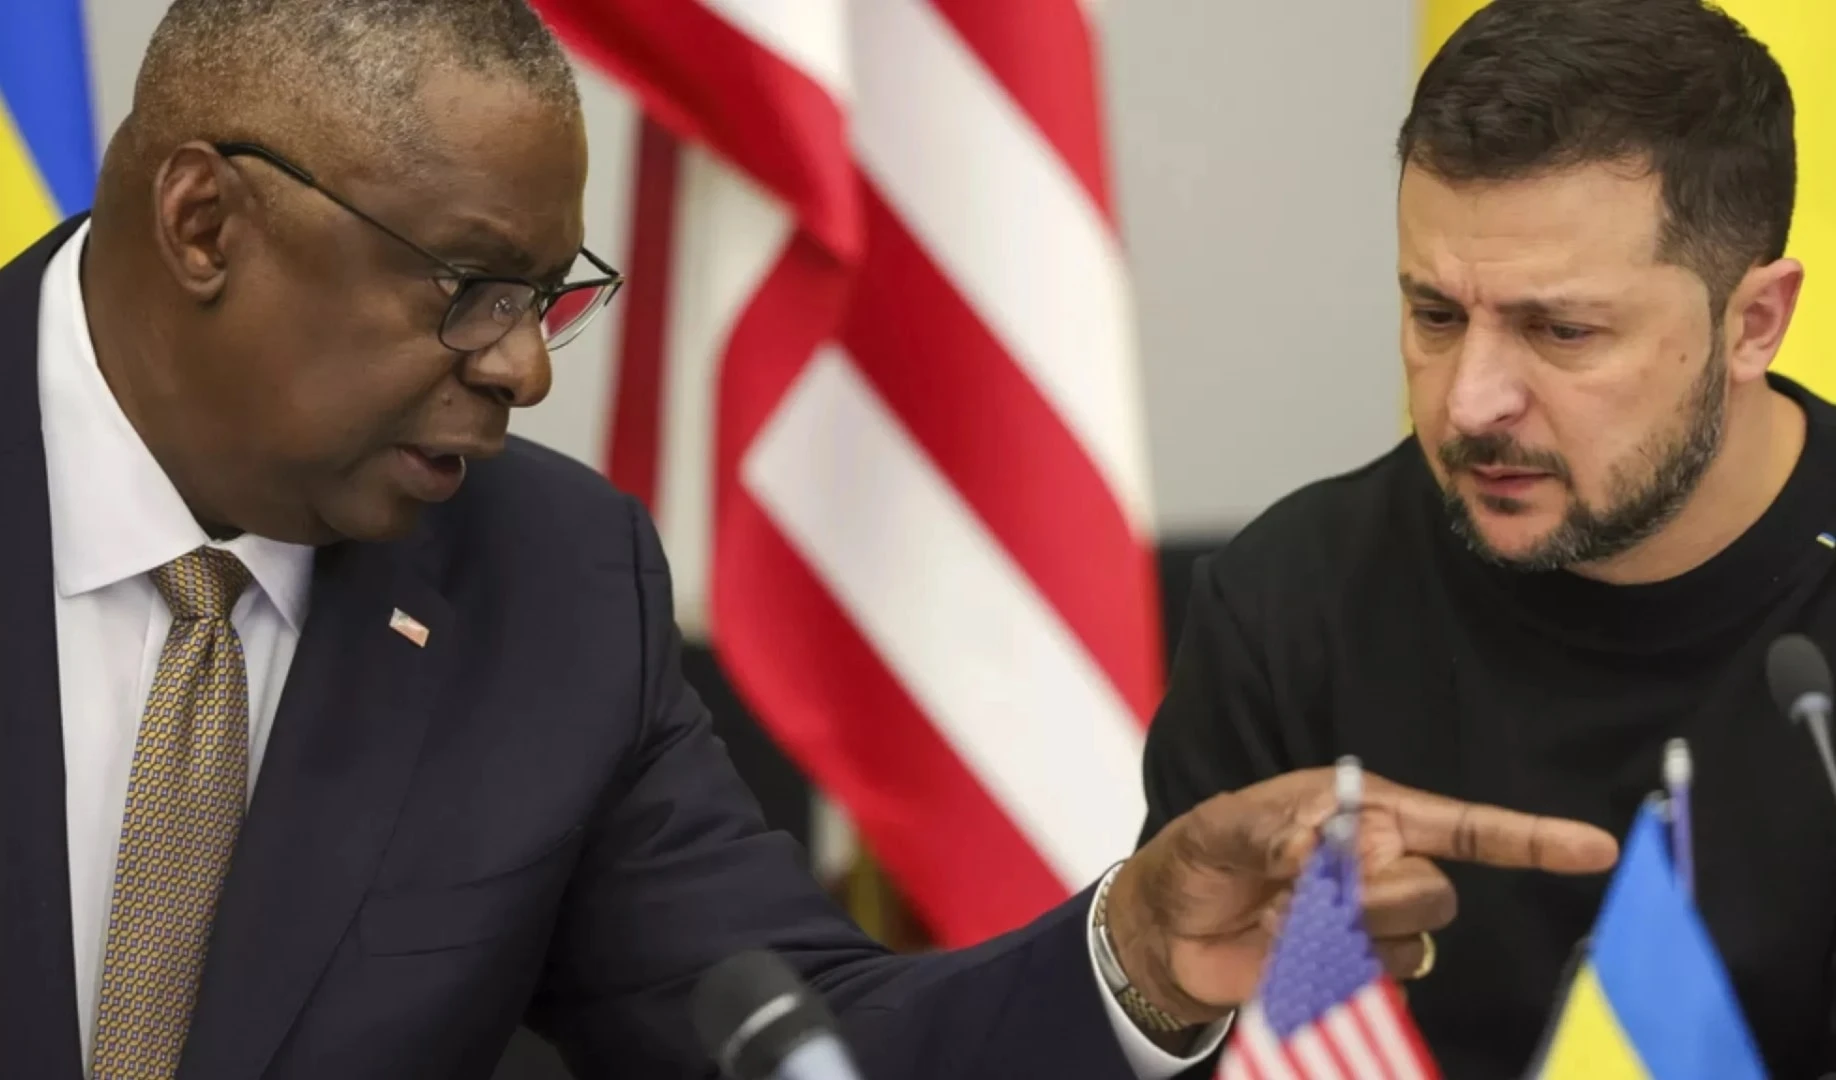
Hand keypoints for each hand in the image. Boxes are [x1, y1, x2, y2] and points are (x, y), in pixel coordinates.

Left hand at [1104, 768, 1618, 1025]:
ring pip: (1409, 945)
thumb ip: (1272, 831)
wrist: (1167, 930)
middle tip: (1305, 891)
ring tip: (1281, 920)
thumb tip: (1317, 848)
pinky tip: (1290, 955)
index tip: (1594, 848)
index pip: (1464, 827)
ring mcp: (1371, 924)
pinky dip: (1334, 976)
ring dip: (1341, 940)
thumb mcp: (1222, 829)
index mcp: (1367, 815)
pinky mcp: (1355, 973)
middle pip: (1435, 896)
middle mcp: (1383, 867)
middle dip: (1377, 900)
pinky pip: (1382, 987)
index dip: (1530, 837)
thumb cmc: (1198, 858)